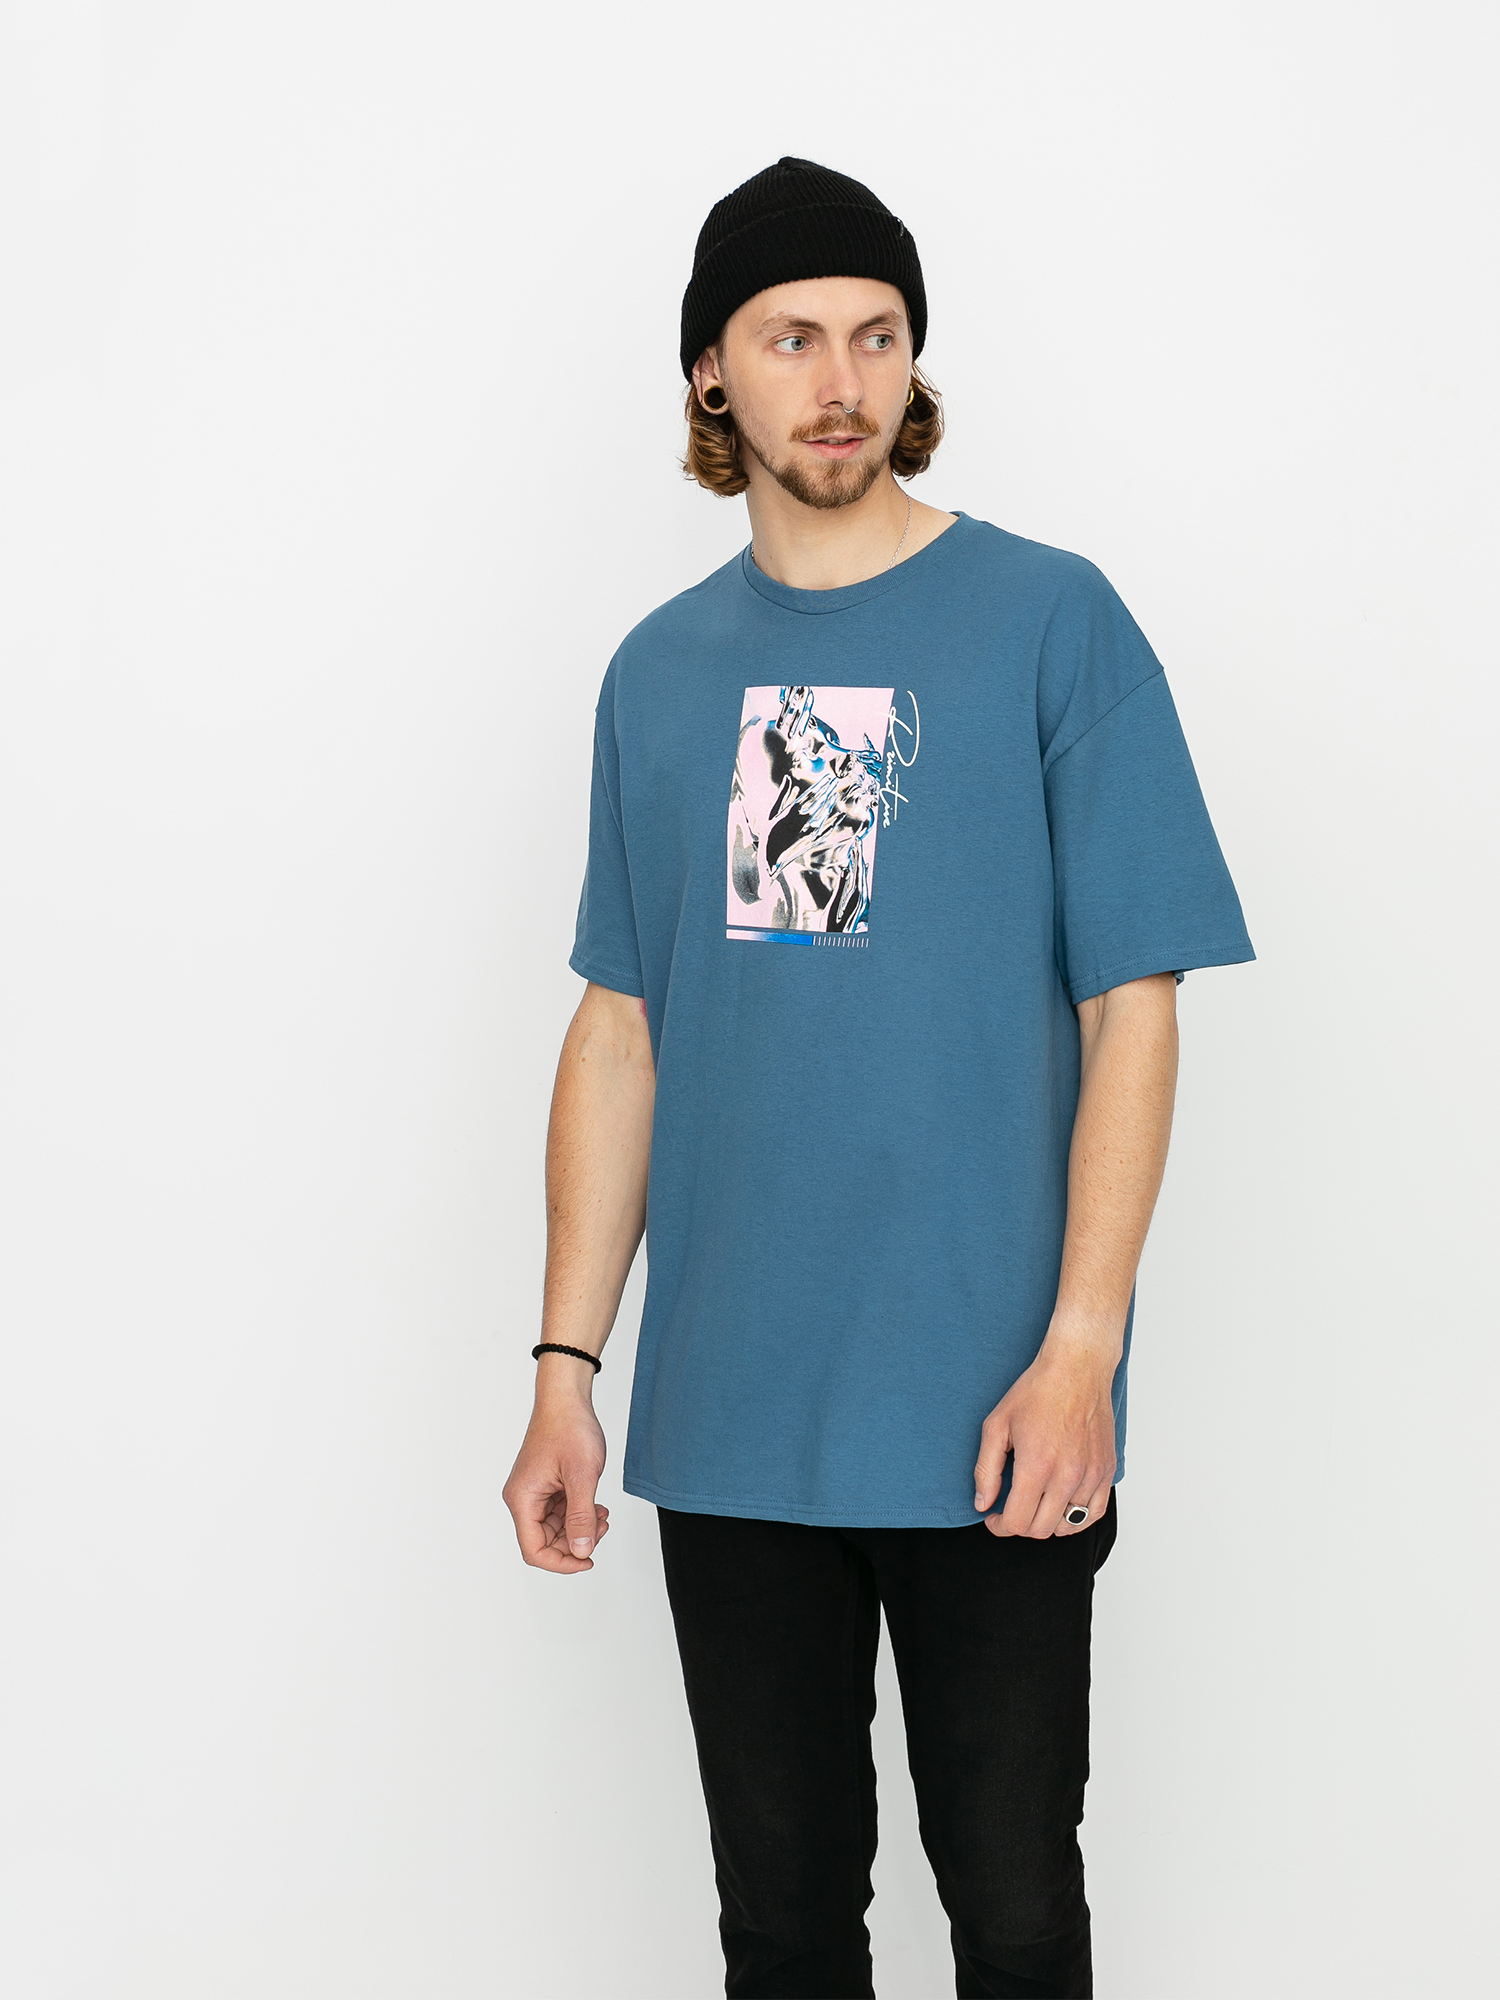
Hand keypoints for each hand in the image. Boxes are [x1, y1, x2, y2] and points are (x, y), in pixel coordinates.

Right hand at [503, 1369, 609, 1572]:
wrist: (567, 1397)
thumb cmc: (569, 1427)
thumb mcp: (582, 1476)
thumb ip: (581, 1516)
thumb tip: (582, 1551)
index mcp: (522, 1499)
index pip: (534, 1550)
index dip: (562, 1562)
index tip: (588, 1559)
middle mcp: (523, 1498)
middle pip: (546, 1542)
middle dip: (576, 1541)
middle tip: (601, 1527)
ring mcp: (534, 1492)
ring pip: (555, 1528)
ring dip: (580, 1527)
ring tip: (602, 1514)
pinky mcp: (545, 1485)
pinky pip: (560, 1511)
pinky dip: (579, 1513)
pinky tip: (597, 1505)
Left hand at [973, 1330, 1117, 1539]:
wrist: (1076, 1369)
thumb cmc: (1036, 1392)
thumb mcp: (997, 1425)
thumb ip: (986, 1469)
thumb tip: (983, 1503)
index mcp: (1036, 1466)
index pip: (1017, 1522)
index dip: (1000, 1527)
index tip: (993, 1518)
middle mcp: (1067, 1476)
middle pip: (1041, 1529)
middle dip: (1020, 1525)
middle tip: (1010, 1510)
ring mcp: (1091, 1475)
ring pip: (1068, 1525)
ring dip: (1047, 1522)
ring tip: (1035, 1505)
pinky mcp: (1106, 1470)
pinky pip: (1094, 1513)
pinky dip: (1076, 1518)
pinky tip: (1062, 1507)